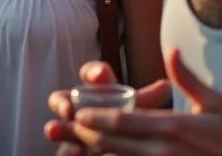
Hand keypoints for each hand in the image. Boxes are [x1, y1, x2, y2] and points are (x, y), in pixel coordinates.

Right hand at [44, 60, 170, 150]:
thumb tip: (167, 85)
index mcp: (98, 92)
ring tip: (54, 131)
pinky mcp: (71, 150)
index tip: (100, 75)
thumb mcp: (138, 111)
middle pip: (63, 99)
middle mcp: (79, 109)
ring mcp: (71, 131)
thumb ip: (147, 100)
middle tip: (68, 108)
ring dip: (56, 128)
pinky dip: (68, 151)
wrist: (123, 144)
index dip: (92, 73)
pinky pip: (65, 151)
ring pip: (59, 128)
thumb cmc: (129, 125)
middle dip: (61, 102)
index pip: (91, 76)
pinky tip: (76, 151)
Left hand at [47, 49, 221, 155]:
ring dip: (97, 153)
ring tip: (77, 146)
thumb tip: (171, 50)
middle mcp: (166, 151)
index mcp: (174, 127)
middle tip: (67, 128)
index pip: (125, 121)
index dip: (97, 118)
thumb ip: (187, 78)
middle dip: (87, 136)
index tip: (78, 112)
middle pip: (115, 144)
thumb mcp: (214, 104)